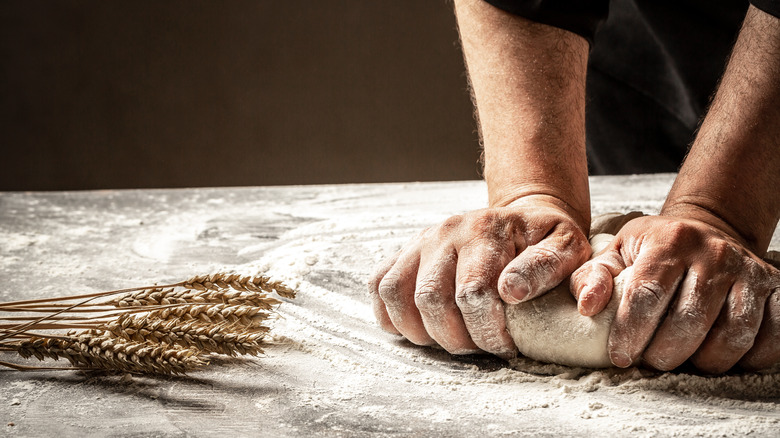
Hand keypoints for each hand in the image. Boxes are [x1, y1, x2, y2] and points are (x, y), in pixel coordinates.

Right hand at [368, 195, 590, 357]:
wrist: (524, 216)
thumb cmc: (546, 240)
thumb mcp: (568, 247)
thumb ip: (548, 267)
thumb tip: (511, 292)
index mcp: (486, 230)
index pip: (471, 293)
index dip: (486, 332)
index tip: (506, 346)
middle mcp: (447, 232)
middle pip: (430, 299)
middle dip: (455, 338)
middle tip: (480, 346)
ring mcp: (422, 241)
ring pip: (397, 294)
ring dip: (421, 330)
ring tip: (452, 338)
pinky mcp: (406, 252)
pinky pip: (379, 285)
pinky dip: (391, 314)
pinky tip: (420, 327)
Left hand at [571, 215, 779, 372]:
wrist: (706, 230)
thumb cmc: (654, 250)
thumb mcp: (616, 253)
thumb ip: (593, 277)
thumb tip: (585, 307)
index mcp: (669, 241)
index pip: (647, 295)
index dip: (631, 332)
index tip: (621, 357)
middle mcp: (713, 253)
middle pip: (689, 320)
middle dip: (665, 353)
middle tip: (652, 360)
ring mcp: (749, 271)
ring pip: (732, 335)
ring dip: (705, 360)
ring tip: (684, 359)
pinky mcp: (777, 288)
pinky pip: (772, 336)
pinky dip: (748, 358)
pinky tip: (720, 354)